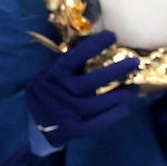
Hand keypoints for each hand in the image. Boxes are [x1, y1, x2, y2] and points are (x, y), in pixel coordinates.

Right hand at [25, 33, 141, 148]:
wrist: (32, 122)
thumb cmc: (47, 92)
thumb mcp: (49, 74)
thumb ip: (67, 65)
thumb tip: (93, 47)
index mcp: (55, 74)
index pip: (75, 56)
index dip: (94, 45)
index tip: (112, 36)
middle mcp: (62, 91)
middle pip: (93, 80)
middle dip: (117, 70)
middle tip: (134, 63)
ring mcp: (68, 112)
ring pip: (100, 103)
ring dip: (120, 95)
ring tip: (133, 89)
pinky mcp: (73, 129)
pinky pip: (98, 123)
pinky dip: (113, 116)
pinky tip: (123, 108)